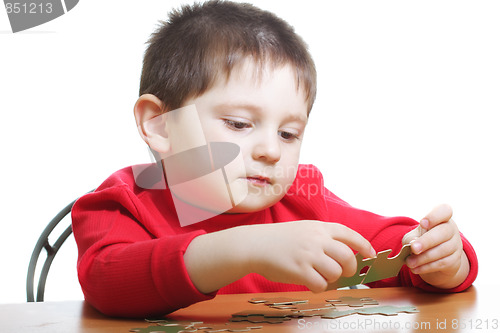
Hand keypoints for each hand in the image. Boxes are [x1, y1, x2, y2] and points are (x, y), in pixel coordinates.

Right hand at [247, 221, 375, 292]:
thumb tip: (343, 254)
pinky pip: (321, 285)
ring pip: (335, 272)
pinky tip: (310, 282)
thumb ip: (322, 236)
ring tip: (319, 276)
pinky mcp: (300, 271)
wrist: (254, 244)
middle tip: (342, 273)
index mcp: (319, 227)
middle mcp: (316, 239)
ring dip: (331, 278)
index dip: (363, 245)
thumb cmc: (278, 239)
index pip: (349, 234)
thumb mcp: (303, 228)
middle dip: (349, 268)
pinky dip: (319, 287)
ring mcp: (309, 255)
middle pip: (347, 257)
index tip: (370, 254)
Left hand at [402, 204, 469, 288]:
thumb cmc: (421, 240)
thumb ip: (411, 239)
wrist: (434, 258)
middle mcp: (451, 229)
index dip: (434, 216)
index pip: (445, 210)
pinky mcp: (455, 260)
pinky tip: (416, 268)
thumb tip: (413, 246)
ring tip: (410, 262)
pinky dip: (427, 267)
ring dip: (424, 258)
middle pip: (444, 232)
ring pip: (443, 250)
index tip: (422, 223)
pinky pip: (442, 263)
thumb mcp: (413, 236)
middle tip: (413, 248)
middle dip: (427, 241)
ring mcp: (456, 244)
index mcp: (441, 217)